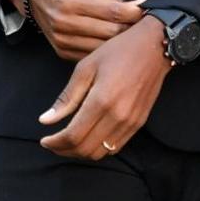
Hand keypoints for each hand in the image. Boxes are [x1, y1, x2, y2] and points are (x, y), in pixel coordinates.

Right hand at [21, 0, 145, 61]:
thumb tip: (138, 8)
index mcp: (71, 2)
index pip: (112, 13)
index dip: (133, 13)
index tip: (147, 11)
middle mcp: (64, 24)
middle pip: (109, 33)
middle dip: (130, 29)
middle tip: (144, 25)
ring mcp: (63, 41)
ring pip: (102, 48)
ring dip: (120, 43)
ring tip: (133, 35)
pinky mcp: (63, 52)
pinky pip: (92, 56)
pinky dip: (106, 51)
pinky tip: (116, 45)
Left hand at [38, 17, 170, 158]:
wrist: (155, 47)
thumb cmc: (118, 51)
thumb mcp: (86, 68)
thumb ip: (67, 98)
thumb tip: (45, 120)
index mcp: (101, 100)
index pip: (73, 136)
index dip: (55, 143)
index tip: (44, 140)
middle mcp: (117, 116)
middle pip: (85, 149)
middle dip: (64, 150)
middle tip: (52, 143)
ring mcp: (130, 122)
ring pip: (100, 153)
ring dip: (80, 152)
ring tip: (68, 142)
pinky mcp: (139, 124)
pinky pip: (115, 148)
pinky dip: (98, 148)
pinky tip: (89, 136)